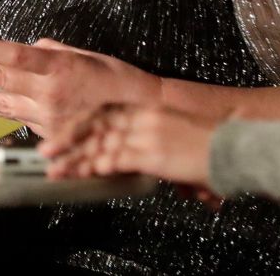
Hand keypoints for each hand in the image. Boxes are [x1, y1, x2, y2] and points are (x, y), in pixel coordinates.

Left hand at [0, 36, 160, 136]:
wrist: (142, 119)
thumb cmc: (119, 82)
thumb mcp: (89, 55)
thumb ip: (57, 51)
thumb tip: (34, 46)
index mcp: (58, 68)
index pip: (14, 55)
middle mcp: (48, 93)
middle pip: (0, 78)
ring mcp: (47, 117)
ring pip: (4, 103)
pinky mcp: (50, 134)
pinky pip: (22, 119)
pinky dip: (3, 110)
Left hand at [41, 103, 218, 190]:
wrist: (233, 147)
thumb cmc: (208, 142)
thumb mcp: (174, 127)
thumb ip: (150, 131)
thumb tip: (128, 145)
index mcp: (147, 107)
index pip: (104, 111)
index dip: (80, 121)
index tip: (61, 130)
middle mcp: (143, 116)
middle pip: (97, 126)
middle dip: (70, 138)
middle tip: (46, 147)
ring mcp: (146, 134)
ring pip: (100, 144)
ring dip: (75, 157)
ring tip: (53, 165)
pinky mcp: (153, 154)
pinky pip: (118, 160)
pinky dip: (97, 167)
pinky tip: (82, 173)